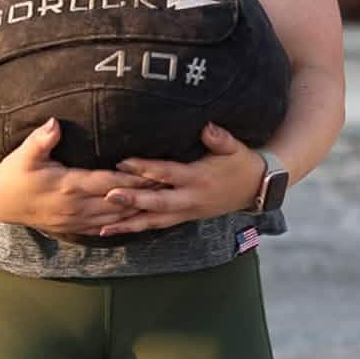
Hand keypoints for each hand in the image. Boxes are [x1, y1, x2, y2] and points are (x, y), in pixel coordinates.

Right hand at [0, 118, 157, 237]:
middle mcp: (75, 206)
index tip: (155, 173)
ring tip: (161, 204)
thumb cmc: (12, 173)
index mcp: (68, 186)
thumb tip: (53, 123)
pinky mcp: (71, 227)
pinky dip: (121, 225)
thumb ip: (40, 139)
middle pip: (117, 203)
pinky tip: (137, 221)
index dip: (133, 179)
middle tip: (170, 188)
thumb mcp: (23, 155)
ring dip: (137, 212)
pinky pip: (102, 229)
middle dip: (144, 197)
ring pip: (114, 219)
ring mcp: (74, 220)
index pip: (109, 183)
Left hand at [97, 123, 265, 236]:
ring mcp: (186, 212)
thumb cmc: (242, 164)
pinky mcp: (184, 218)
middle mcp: (190, 199)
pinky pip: (157, 226)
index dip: (145, 169)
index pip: (167, 173)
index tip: (123, 163)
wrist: (257, 189)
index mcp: (198, 178)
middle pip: (156, 202)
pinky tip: (117, 231)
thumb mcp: (234, 148)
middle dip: (131, 201)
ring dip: (128, 225)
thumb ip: (220, 138)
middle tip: (106, 197)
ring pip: (153, 221)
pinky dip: (137, 229)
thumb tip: (207, 127)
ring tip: (102, 228)